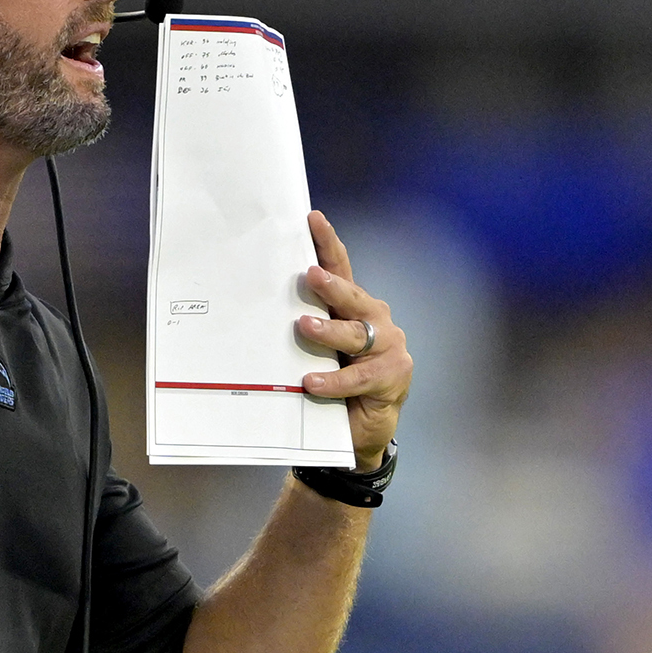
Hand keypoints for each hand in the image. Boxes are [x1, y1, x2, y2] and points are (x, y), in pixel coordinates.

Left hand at [295, 211, 412, 470]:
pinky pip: (358, 377)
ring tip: (304, 327)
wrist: (360, 432)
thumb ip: (303, 331)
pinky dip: (333, 380)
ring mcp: (388, 347)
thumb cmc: (334, 387)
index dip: (328, 245)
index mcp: (354, 309)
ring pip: (356, 334)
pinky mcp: (393, 376)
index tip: (313, 220)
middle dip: (332, 285)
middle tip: (310, 275)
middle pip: (353, 297)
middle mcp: (376, 321)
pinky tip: (312, 382)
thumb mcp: (315, 354)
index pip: (341, 270)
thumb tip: (258, 311)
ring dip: (329, 331)